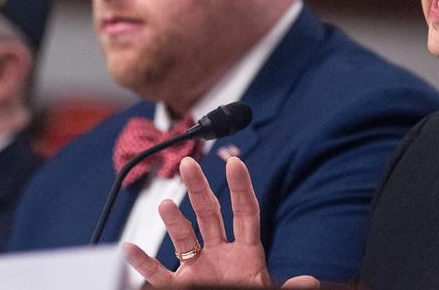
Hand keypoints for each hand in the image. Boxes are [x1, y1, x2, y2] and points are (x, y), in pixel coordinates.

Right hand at [124, 156, 270, 287]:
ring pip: (184, 239)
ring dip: (174, 221)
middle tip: (189, 163)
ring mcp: (198, 269)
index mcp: (248, 254)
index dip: (241, 187)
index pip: (245, 213)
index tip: (235, 162)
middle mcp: (221, 255)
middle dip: (199, 188)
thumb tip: (308, 282)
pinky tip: (130, 248)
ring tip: (166, 204)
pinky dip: (142, 263)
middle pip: (209, 214)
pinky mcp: (180, 287)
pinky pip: (158, 274)